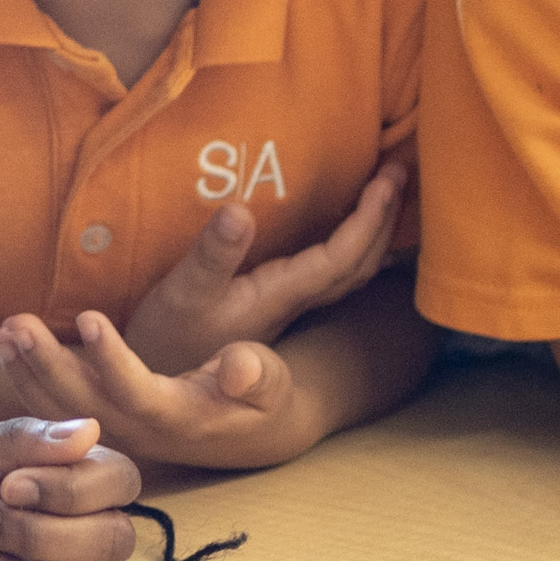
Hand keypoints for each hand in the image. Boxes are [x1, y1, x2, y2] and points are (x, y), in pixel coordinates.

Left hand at [0, 310, 318, 469]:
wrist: (251, 431)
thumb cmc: (264, 398)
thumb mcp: (272, 384)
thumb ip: (257, 375)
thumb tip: (241, 366)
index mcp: (181, 419)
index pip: (139, 394)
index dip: (113, 361)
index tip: (87, 318)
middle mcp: (141, 433)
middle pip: (85, 405)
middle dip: (48, 365)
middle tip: (15, 325)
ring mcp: (118, 432)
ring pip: (63, 408)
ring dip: (28, 371)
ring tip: (2, 332)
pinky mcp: (103, 424)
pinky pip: (57, 407)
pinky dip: (28, 379)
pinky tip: (4, 347)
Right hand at [116, 166, 404, 373]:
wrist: (160, 390)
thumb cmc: (167, 337)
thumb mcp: (182, 293)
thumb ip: (213, 255)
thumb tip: (239, 210)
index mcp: (282, 294)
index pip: (344, 255)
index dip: (371, 216)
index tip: (389, 176)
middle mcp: (295, 302)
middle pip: (360, 263)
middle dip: (384, 217)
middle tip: (399, 170)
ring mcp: (288, 307)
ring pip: (350, 272)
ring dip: (373, 232)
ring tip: (383, 194)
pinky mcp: (274, 306)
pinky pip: (331, 275)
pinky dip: (351, 248)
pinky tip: (347, 233)